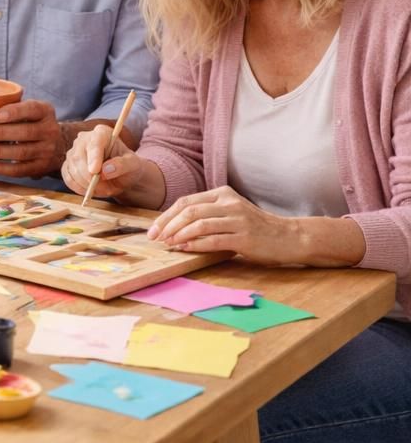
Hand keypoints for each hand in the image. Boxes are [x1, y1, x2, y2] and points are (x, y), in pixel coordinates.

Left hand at [0, 99, 65, 178]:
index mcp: (45, 111)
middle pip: (26, 132)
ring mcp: (47, 150)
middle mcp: (50, 130)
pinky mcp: (40, 167)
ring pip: (22, 152)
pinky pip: (20, 170)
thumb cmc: (31, 123)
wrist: (57, 146)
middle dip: (0, 133)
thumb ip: (10, 107)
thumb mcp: (28, 111)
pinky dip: (1, 168)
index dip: (15, 112)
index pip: (33, 109)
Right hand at [62, 125, 142, 198]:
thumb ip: (122, 165)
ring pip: (72, 169)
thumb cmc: (128, 166)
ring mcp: (73, 151)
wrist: (120, 175)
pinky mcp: (68, 165)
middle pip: (78, 157)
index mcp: (102, 133)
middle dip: (89, 176)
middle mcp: (83, 139)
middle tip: (105, 189)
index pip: (94, 143)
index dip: (94, 157)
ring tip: (103, 189)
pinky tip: (91, 190)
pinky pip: (68, 178)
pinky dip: (78, 187)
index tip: (95, 171)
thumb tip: (106, 170)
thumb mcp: (133, 165)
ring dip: (86, 184)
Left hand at [148, 186, 293, 263]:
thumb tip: (172, 225)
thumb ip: (207, 213)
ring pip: (199, 224)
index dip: (166, 216)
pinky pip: (213, 240)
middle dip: (167, 225)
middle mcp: (229, 203)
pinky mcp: (244, 237)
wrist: (289, 237)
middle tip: (156, 238)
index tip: (153, 230)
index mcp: (223, 193)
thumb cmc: (255, 227)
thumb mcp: (230, 212)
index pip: (186, 202)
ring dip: (179, 235)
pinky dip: (196, 245)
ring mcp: (238, 219)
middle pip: (189, 211)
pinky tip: (185, 249)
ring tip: (168, 244)